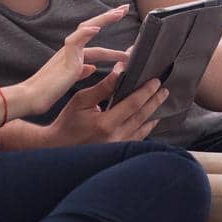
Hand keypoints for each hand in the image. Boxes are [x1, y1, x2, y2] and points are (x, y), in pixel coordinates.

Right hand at [13, 6, 129, 115]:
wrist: (30, 99)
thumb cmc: (47, 91)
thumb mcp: (70, 79)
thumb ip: (80, 70)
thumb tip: (92, 66)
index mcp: (72, 55)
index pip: (93, 38)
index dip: (107, 30)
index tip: (120, 20)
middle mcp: (69, 50)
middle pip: (91, 27)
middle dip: (108, 17)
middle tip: (125, 7)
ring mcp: (66, 53)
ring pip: (85, 29)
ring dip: (103, 20)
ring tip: (119, 13)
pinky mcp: (64, 61)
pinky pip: (74, 42)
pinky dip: (85, 33)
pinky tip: (95, 28)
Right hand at [44, 62, 171, 144]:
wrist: (58, 146)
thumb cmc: (67, 122)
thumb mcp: (81, 99)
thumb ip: (103, 86)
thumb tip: (120, 71)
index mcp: (106, 123)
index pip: (133, 104)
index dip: (146, 91)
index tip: (155, 81)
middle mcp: (115, 136)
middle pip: (142, 116)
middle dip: (154, 101)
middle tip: (164, 90)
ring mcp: (117, 146)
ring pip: (142, 128)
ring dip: (152, 113)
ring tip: (160, 101)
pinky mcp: (116, 150)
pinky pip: (137, 138)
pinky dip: (146, 128)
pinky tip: (151, 121)